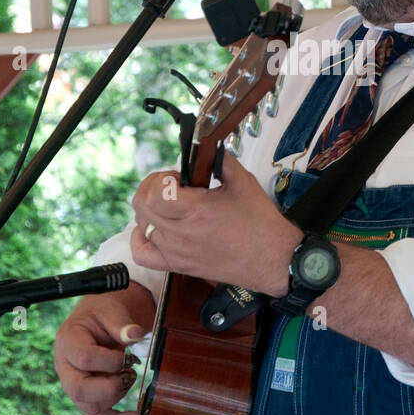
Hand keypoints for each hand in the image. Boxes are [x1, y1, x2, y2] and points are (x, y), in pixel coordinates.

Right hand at [54, 281, 156, 414]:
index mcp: (67, 341)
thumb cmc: (102, 315)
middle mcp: (65, 367)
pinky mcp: (85, 397)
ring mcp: (73, 385)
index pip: (84, 359)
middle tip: (130, 374)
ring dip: (117, 395)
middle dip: (110, 387)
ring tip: (130, 376)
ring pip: (89, 405)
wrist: (99, 321)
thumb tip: (135, 335)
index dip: (111, 361)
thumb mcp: (110, 311)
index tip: (129, 357)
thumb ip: (121, 324)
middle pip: (78, 389)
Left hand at [130, 152, 300, 295]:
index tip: (179, 177)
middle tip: (173, 187)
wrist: (273, 258)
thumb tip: (206, 148)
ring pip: (141, 225)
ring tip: (172, 206)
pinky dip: (140, 239)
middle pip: (142, 206)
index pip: (154, 192)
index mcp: (197, 210)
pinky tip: (153, 229)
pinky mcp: (179, 265)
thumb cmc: (260, 224)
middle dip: (152, 188)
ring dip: (151, 209)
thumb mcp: (243, 181)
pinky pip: (142, 255)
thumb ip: (219, 160)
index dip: (162, 178)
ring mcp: (177, 252)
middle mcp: (182, 233)